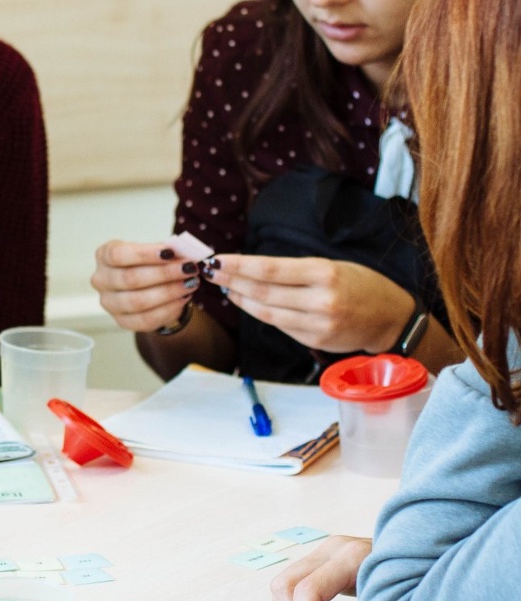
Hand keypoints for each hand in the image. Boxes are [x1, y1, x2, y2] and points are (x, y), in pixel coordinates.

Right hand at [91, 240, 200, 332]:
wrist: (147, 288)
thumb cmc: (148, 264)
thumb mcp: (154, 252)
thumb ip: (166, 251)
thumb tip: (184, 252)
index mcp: (104, 256)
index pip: (118, 255)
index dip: (144, 254)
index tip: (170, 252)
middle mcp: (101, 280)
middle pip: (130, 278)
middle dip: (164, 273)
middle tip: (189, 268)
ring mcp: (109, 303)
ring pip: (138, 301)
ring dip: (169, 292)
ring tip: (190, 283)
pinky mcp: (122, 321)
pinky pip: (146, 319)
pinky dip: (168, 309)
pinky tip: (183, 298)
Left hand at [206, 256, 411, 352]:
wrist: (391, 319)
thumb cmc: (360, 285)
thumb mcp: (332, 266)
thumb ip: (295, 270)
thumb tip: (251, 268)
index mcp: (325, 274)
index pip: (270, 269)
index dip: (238, 265)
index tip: (216, 259)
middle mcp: (320, 301)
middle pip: (262, 291)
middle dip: (231, 280)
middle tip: (210, 271)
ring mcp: (317, 324)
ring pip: (265, 312)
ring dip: (239, 299)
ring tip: (223, 286)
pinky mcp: (314, 341)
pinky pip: (279, 325)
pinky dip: (258, 312)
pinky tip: (245, 302)